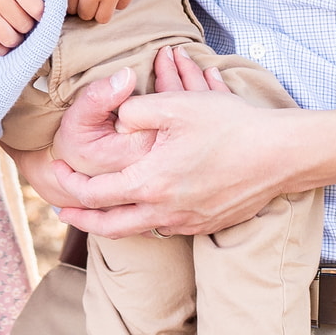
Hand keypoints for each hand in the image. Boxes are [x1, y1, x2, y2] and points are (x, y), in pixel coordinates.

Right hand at [0, 0, 44, 54]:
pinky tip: (4, 43)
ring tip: (16, 31)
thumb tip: (49, 17)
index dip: (42, 15)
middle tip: (25, 21)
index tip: (39, 15)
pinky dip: (0, 49)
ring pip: (9, 39)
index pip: (37, 9)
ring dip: (17, 39)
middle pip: (24, 26)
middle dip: (28, 26)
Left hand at [50, 49, 293, 238]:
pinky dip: (147, 218)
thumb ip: (135, 110)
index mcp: (150, 183)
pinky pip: (167, 226)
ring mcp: (187, 222)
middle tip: (63, 211)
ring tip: (101, 209)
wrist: (279, 154)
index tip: (56, 174)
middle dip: (82, 220)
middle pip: (110, 226)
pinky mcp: (207, 224)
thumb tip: (116, 121)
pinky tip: (148, 203)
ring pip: (139, 229)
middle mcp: (165, 211)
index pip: (95, 194)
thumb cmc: (228, 126)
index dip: (69, 185)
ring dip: (114, 220)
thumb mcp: (175, 105)